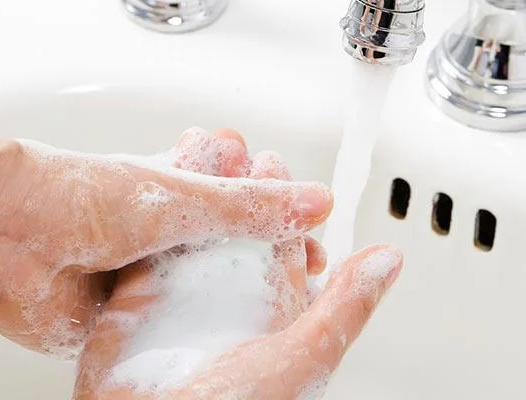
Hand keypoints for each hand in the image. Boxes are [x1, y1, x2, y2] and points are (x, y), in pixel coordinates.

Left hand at [0, 128, 332, 357]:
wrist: (3, 241)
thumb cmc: (73, 198)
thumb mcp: (178, 197)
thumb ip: (246, 205)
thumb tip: (309, 201)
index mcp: (172, 188)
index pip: (241, 199)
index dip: (278, 213)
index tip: (311, 229)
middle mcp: (160, 232)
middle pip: (229, 248)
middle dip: (267, 258)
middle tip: (305, 266)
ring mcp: (143, 275)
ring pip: (204, 289)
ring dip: (235, 295)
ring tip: (282, 304)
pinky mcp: (127, 315)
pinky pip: (173, 323)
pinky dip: (199, 327)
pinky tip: (231, 338)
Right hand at [74, 132, 402, 398]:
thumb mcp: (304, 358)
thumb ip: (344, 308)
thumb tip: (389, 261)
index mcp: (274, 313)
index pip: (282, 243)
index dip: (280, 199)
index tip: (273, 161)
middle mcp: (229, 302)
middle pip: (234, 227)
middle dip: (235, 183)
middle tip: (233, 143)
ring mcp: (182, 299)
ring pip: (192, 229)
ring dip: (194, 189)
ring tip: (197, 146)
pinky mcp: (136, 301)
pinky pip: (146, 248)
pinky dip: (151, 214)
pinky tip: (155, 180)